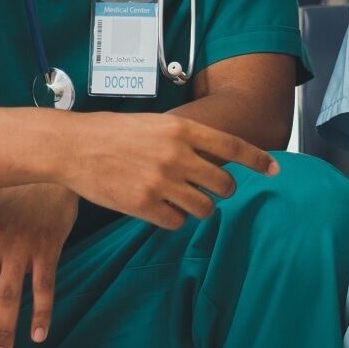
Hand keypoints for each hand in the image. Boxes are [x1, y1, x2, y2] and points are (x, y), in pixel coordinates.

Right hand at [57, 112, 275, 228]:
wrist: (72, 146)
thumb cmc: (112, 133)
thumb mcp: (155, 125)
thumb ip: (184, 139)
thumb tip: (214, 158)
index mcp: (182, 130)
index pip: (233, 147)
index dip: (259, 160)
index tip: (275, 170)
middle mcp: (178, 156)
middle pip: (224, 185)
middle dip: (222, 191)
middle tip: (211, 191)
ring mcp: (162, 182)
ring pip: (204, 208)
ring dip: (199, 208)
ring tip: (183, 201)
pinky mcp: (144, 205)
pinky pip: (177, 222)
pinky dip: (174, 219)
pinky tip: (160, 209)